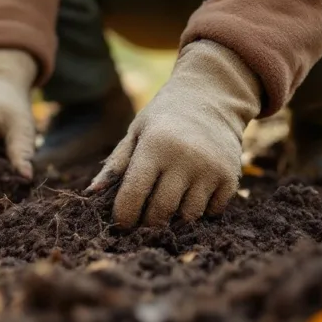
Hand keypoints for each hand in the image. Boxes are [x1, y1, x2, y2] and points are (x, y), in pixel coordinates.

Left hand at [87, 40, 260, 227]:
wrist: (211, 97)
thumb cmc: (164, 117)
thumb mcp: (136, 132)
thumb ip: (116, 165)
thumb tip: (91, 194)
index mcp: (155, 146)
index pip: (134, 195)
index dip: (124, 216)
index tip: (121, 223)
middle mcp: (184, 159)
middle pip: (161, 212)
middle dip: (148, 223)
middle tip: (142, 222)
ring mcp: (210, 169)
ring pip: (188, 216)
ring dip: (175, 219)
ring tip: (167, 206)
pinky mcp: (230, 177)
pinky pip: (211, 212)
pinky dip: (200, 211)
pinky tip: (191, 195)